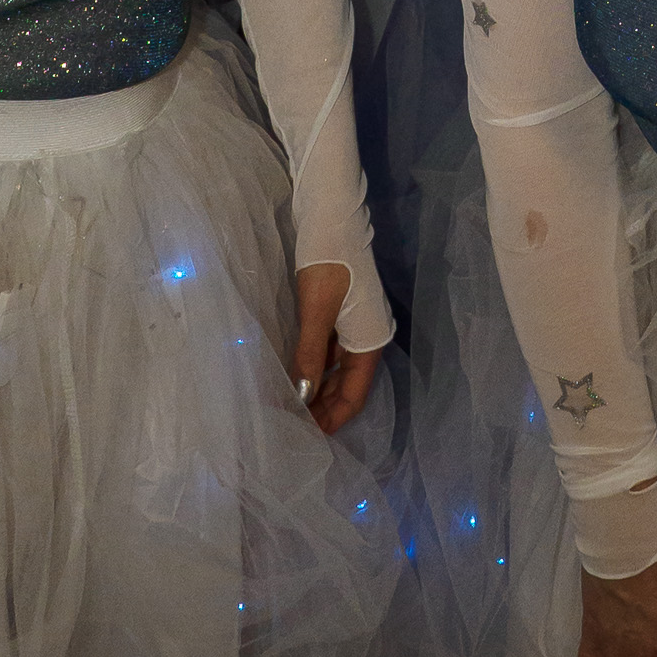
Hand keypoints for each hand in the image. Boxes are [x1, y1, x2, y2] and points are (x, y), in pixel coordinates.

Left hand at [291, 263, 384, 437]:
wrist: (331, 219)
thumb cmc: (328, 263)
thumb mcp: (317, 310)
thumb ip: (310, 355)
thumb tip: (299, 397)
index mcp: (370, 340)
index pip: (355, 395)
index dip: (333, 419)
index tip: (306, 437)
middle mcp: (365, 338)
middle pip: (347, 386)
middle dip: (322, 409)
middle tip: (291, 426)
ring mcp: (352, 326)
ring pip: (335, 371)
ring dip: (314, 389)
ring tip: (287, 407)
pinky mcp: (338, 315)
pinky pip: (326, 353)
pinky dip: (311, 368)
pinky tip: (291, 377)